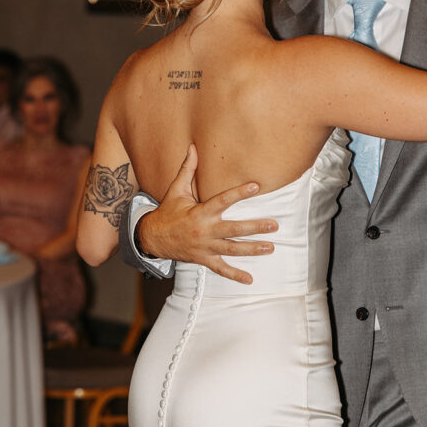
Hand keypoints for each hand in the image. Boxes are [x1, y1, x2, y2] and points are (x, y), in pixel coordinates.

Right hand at [138, 145, 276, 284]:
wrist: (152, 238)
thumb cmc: (168, 212)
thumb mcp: (176, 190)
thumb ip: (188, 169)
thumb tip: (192, 146)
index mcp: (199, 212)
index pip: (222, 201)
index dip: (239, 193)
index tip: (256, 186)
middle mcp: (204, 231)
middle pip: (233, 229)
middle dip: (255, 227)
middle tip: (274, 225)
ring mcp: (205, 247)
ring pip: (232, 249)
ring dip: (252, 249)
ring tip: (270, 247)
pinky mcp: (203, 259)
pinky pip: (221, 269)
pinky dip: (235, 275)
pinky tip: (250, 280)